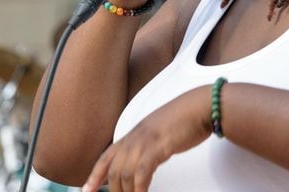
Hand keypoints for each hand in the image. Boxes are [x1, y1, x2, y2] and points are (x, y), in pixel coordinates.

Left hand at [82, 86, 211, 191]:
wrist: (202, 106)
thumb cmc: (187, 117)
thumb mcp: (161, 130)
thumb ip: (150, 143)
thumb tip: (147, 159)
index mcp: (134, 132)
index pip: (107, 156)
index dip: (95, 175)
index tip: (87, 189)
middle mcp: (135, 136)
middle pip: (114, 169)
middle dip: (114, 190)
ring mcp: (145, 141)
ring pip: (125, 173)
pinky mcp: (157, 146)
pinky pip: (141, 173)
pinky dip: (140, 188)